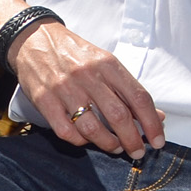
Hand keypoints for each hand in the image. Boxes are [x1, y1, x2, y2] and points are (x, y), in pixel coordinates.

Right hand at [10, 21, 165, 158]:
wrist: (33, 39)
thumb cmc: (72, 52)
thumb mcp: (104, 62)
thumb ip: (128, 89)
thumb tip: (156, 116)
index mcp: (107, 64)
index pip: (139, 98)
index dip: (152, 123)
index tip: (158, 139)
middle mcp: (87, 75)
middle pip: (118, 116)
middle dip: (132, 140)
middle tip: (137, 151)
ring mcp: (64, 89)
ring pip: (93, 129)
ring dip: (108, 144)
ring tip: (114, 147)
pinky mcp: (44, 100)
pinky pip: (67, 132)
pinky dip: (80, 141)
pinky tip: (86, 139)